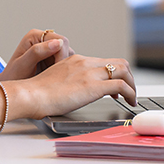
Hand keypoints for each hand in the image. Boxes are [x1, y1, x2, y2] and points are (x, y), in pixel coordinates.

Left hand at [1, 28, 72, 79]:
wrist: (9, 90)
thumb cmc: (12, 77)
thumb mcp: (22, 65)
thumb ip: (37, 52)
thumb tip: (57, 43)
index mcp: (34, 36)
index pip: (61, 40)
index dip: (62, 55)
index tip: (57, 69)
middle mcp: (42, 40)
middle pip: (66, 47)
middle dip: (63, 62)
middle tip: (54, 75)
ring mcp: (48, 49)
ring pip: (68, 55)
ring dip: (64, 67)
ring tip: (51, 77)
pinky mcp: (52, 59)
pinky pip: (66, 63)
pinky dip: (63, 71)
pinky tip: (53, 78)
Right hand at [17, 55, 136, 117]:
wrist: (32, 95)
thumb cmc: (38, 92)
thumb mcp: (56, 79)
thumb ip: (69, 79)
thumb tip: (75, 90)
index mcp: (75, 60)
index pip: (103, 62)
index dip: (114, 73)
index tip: (115, 86)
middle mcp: (85, 63)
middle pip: (118, 62)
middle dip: (128, 77)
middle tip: (128, 91)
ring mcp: (90, 73)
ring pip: (123, 70)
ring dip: (132, 84)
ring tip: (131, 98)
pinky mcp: (94, 86)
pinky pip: (121, 86)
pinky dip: (130, 93)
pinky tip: (129, 102)